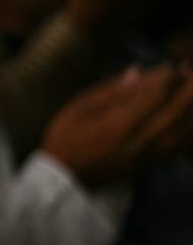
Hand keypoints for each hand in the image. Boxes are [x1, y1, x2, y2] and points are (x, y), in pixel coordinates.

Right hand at [42, 64, 192, 187]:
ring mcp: (149, 155)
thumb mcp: (79, 108)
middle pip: (177, 111)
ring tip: (190, 88)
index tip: (170, 66)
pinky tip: (189, 115)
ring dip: (192, 107)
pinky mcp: (153, 163)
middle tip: (188, 70)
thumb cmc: (66, 137)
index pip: (155, 96)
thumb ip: (111, 91)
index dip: (168, 78)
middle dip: (188, 88)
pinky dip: (191, 129)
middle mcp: (139, 142)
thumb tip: (138, 71)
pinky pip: (183, 145)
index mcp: (117, 126)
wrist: (65, 178)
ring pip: (186, 130)